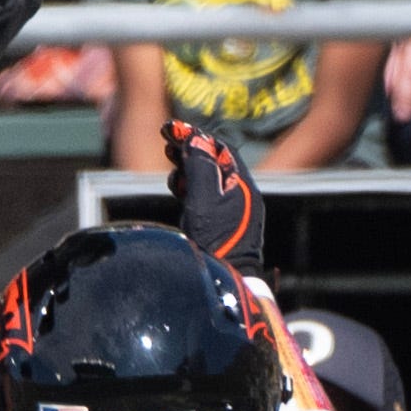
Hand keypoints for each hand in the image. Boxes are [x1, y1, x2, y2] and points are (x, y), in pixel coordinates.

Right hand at [162, 120, 263, 277]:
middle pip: (216, 161)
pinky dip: (190, 184)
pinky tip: (177, 187)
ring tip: (170, 159)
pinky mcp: (222, 225)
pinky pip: (207, 194)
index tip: (171, 129)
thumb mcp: (203, 198)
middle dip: (191, 147)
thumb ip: (200, 166)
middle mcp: (242, 196)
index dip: (196, 135)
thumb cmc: (214, 241)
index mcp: (242, 186)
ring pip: (210, 177)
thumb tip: (195, 140)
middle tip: (167, 139)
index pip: (221, 148)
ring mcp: (233, 211)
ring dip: (189, 165)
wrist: (223, 281)